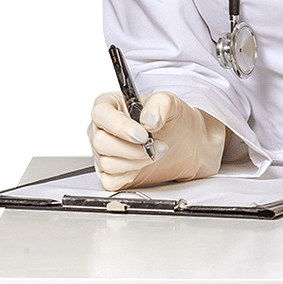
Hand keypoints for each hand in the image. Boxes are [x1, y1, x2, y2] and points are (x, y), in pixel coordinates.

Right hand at [87, 90, 225, 190]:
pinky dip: (131, 175)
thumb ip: (160, 104)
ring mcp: (102, 153)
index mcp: (110, 105)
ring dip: (137, 161)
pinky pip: (111, 180)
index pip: (100, 113)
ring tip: (156, 152)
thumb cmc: (170, 118)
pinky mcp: (108, 174)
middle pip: (100, 142)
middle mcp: (101, 129)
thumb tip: (148, 121)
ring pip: (107, 163)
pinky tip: (145, 163)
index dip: (120, 126)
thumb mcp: (171, 102)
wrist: (182, 142)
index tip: (143, 134)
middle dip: (133, 148)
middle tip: (156, 144)